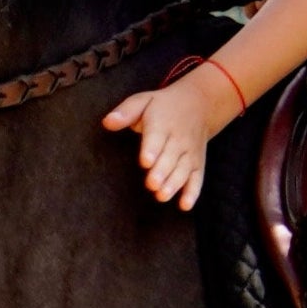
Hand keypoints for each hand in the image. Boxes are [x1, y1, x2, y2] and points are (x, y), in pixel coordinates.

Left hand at [101, 67, 236, 210]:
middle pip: (170, 157)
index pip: (157, 137)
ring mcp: (190, 152)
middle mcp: (178, 139)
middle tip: (151, 185)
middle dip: (161, 171)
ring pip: (183, 170)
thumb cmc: (162, 106)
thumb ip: (125, 112)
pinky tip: (184, 206)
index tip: (145, 161)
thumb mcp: (143, 101)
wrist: (199, 104)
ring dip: (174, 184)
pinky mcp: (197, 163)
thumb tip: (107, 122)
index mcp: (162, 122)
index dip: (152, 149)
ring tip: (161, 196)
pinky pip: (197, 178)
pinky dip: (193, 192)